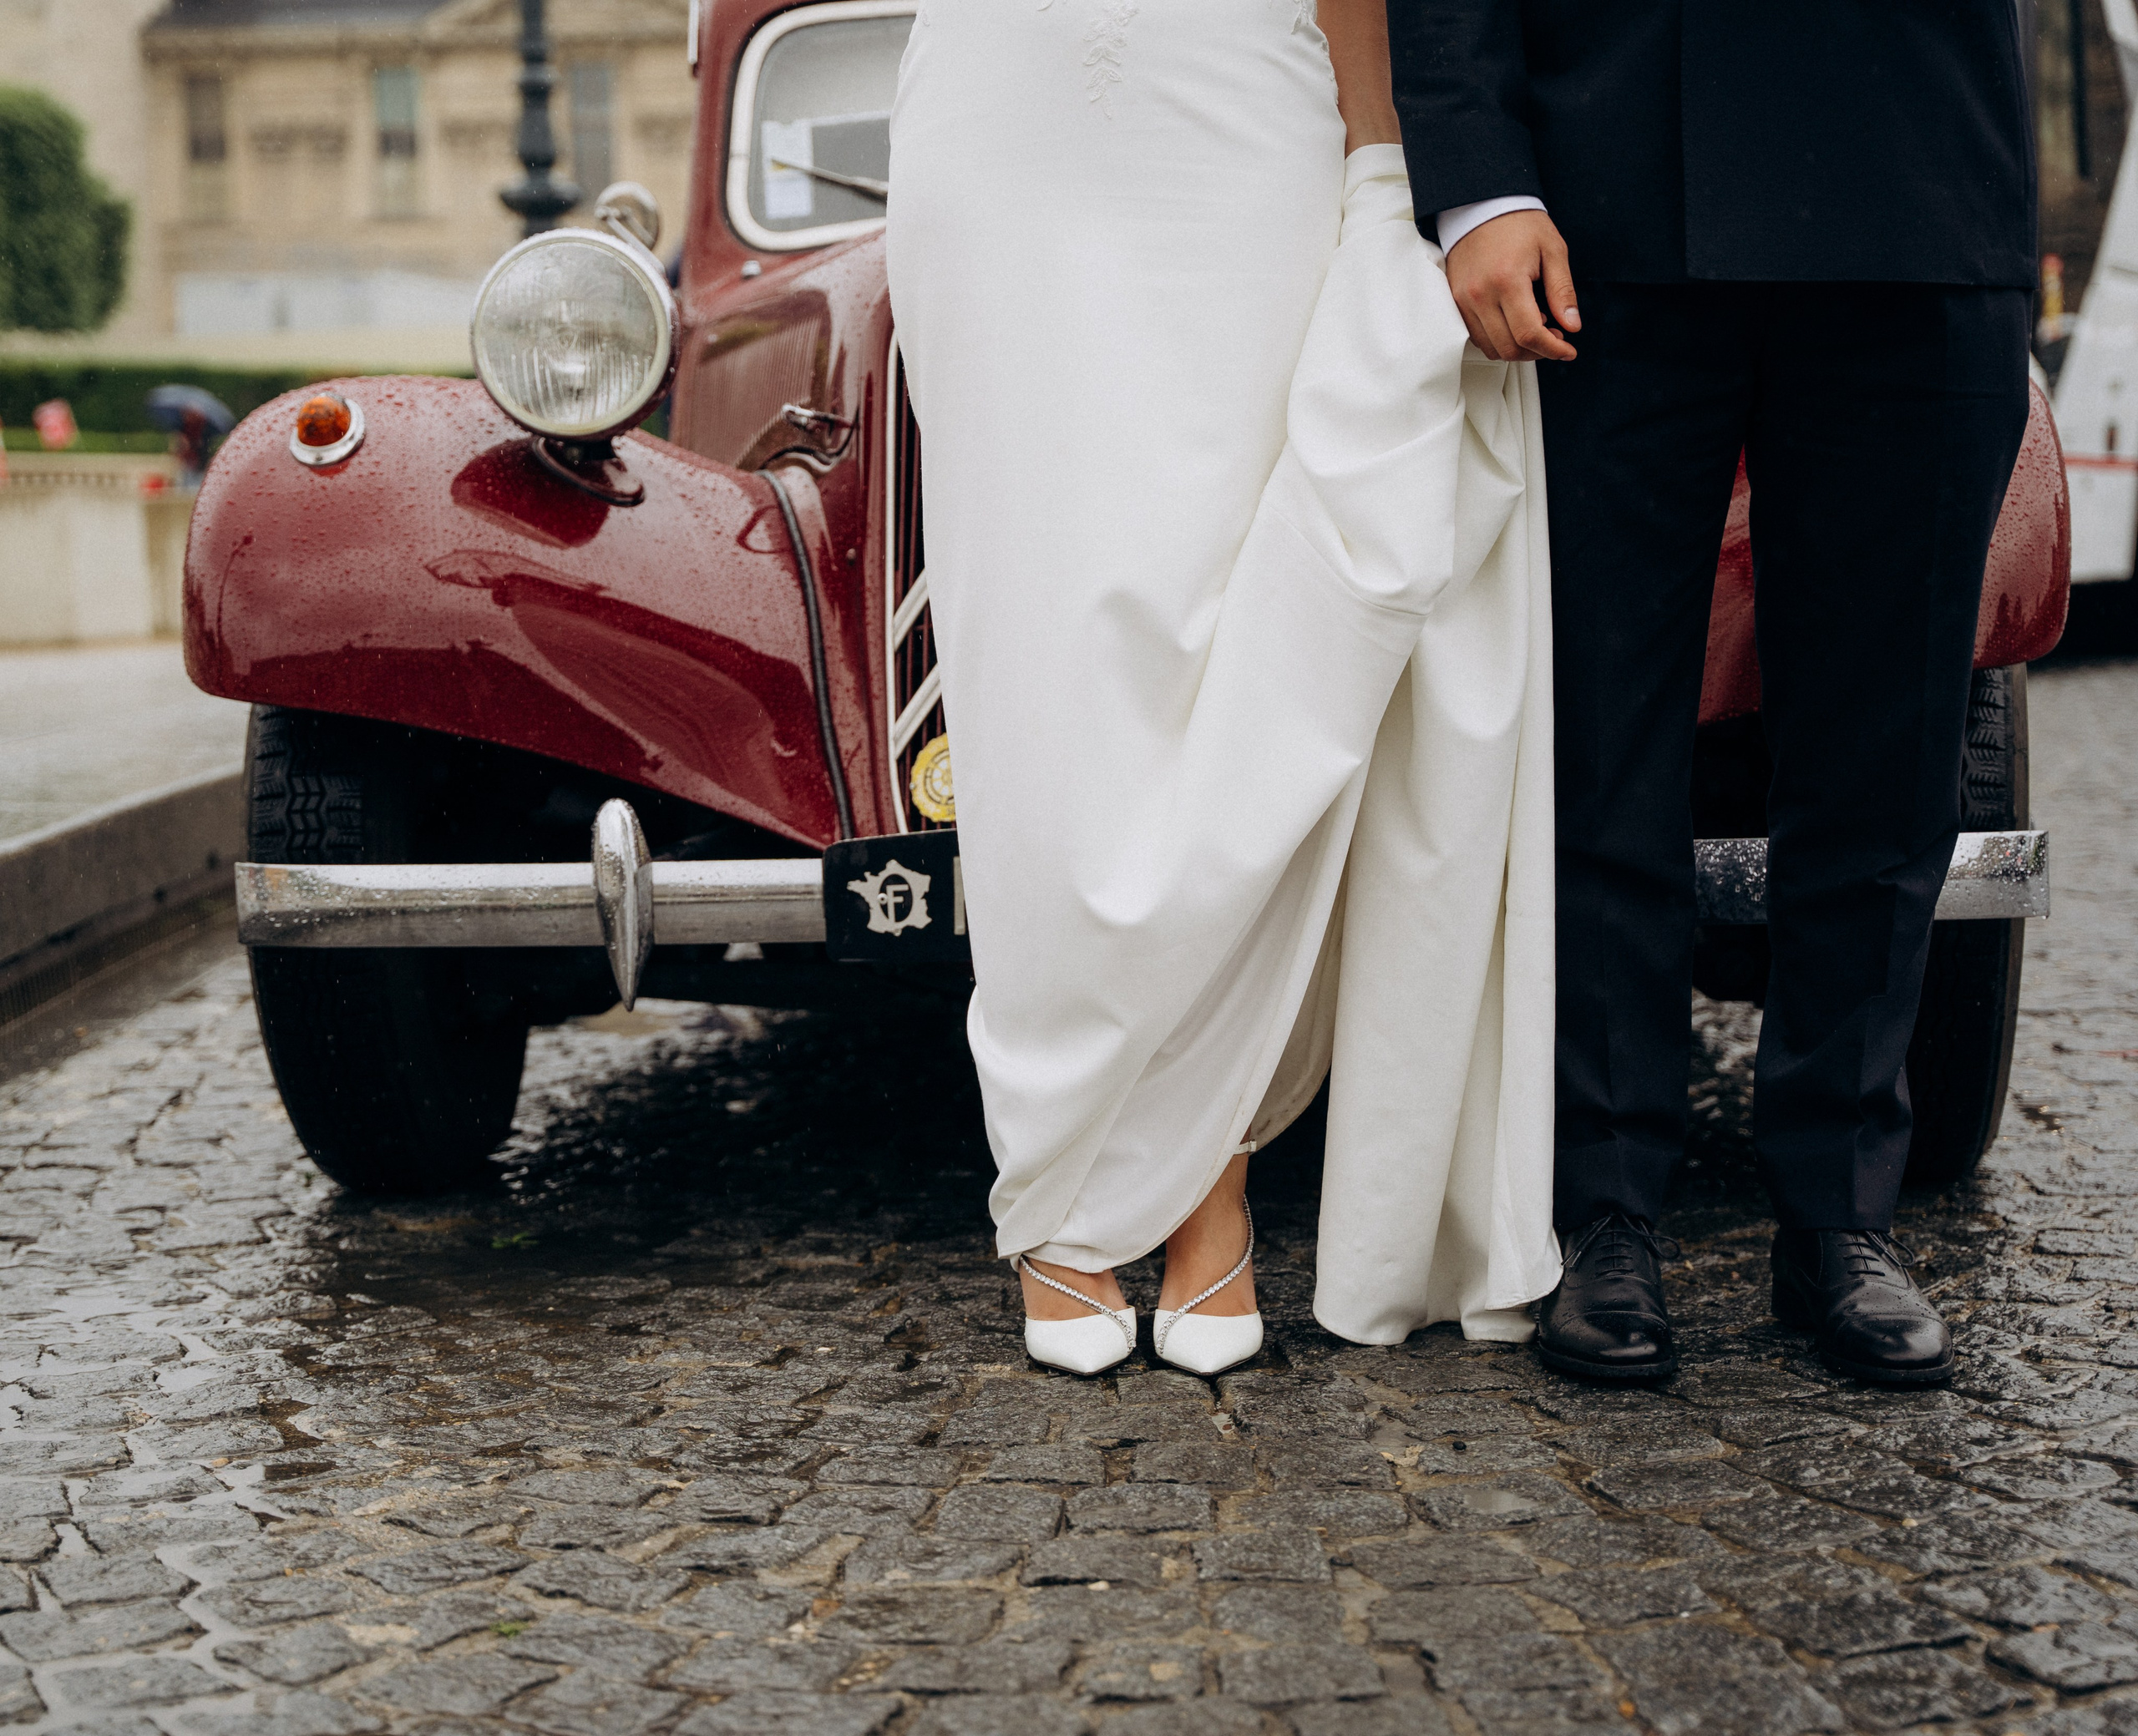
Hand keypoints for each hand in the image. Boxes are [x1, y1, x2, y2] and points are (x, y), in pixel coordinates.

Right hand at [1446, 209, 1579, 361]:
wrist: (1482, 207)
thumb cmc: (1519, 224)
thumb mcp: (1552, 250)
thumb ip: (1562, 291)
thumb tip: (1572, 325)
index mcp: (1507, 280)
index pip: (1529, 334)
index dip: (1552, 349)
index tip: (1567, 351)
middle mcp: (1480, 295)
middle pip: (1509, 348)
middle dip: (1536, 351)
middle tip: (1554, 337)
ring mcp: (1463, 301)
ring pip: (1491, 347)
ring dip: (1516, 348)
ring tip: (1534, 328)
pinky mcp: (1455, 302)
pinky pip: (1476, 336)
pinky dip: (1497, 339)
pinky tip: (1512, 324)